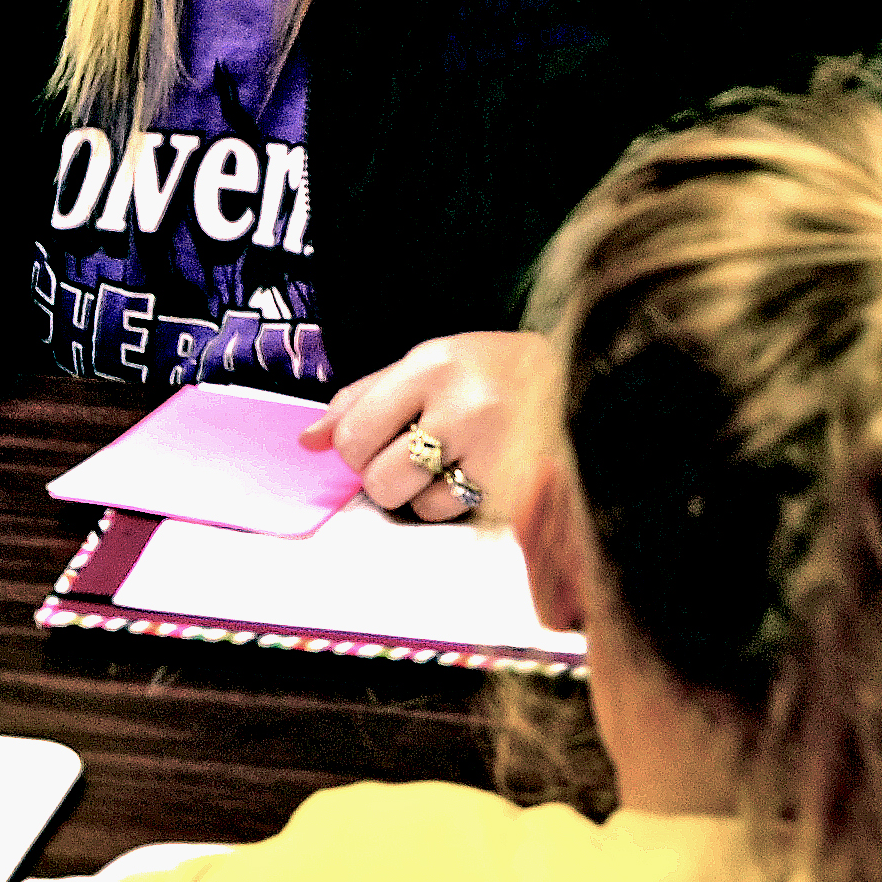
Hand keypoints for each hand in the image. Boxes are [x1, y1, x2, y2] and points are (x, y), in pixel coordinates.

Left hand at [299, 332, 547, 523]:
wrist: (574, 375)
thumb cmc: (485, 370)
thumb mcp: (424, 364)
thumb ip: (362, 399)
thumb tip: (308, 442)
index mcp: (433, 367)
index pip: (355, 434)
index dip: (353, 451)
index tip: (371, 444)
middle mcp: (466, 408)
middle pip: (381, 480)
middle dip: (385, 476)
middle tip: (412, 454)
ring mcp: (498, 452)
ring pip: (419, 506)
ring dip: (424, 492)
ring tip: (454, 458)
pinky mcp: (520, 490)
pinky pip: (457, 516)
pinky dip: (456, 502)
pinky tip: (477, 472)